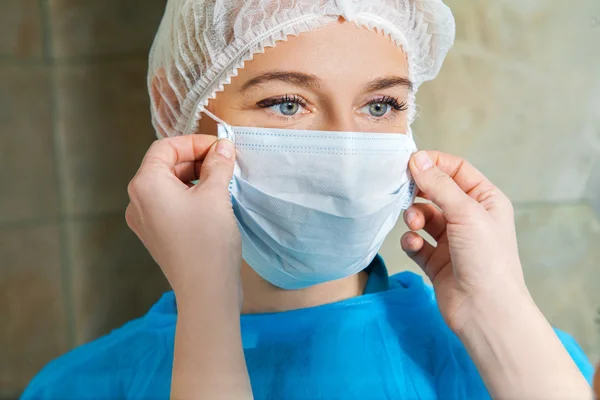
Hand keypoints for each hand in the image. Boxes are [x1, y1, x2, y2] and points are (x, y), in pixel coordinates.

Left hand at [125, 135, 240, 306]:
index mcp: (145, 185)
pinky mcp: (156, 235)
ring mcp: (145, 220)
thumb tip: (223, 146)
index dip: (194, 143)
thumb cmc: (208, 242)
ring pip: (170, 185)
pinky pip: (171, 204)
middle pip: (166, 165)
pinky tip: (213, 202)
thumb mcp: (216, 195)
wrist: (206, 291)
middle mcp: (138, 201)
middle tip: (226, 163)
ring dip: (196, 178)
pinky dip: (191, 196)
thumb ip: (218, 164)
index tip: (221, 148)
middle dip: (197, 160)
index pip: (166, 147)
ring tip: (223, 182)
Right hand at [401, 150, 526, 332]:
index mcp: (485, 200)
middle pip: (436, 192)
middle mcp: (469, 218)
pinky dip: (411, 241)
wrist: (485, 311)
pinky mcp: (436, 261)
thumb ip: (439, 185)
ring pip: (423, 217)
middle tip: (405, 192)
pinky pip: (416, 242)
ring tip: (413, 225)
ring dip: (414, 217)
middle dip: (420, 192)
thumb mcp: (465, 213)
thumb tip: (417, 158)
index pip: (456, 170)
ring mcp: (452, 240)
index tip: (410, 162)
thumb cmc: (486, 259)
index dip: (434, 163)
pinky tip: (414, 245)